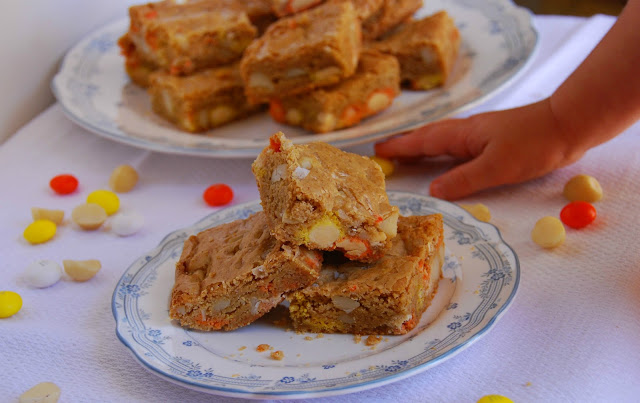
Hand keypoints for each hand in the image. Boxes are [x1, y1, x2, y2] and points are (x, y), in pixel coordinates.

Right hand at [374, 99, 586, 199]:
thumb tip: (432, 190)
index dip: (400, 147)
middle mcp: (467, 131)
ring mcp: (479, 133)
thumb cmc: (533, 144)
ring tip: (407, 153)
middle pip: (428, 135)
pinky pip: (455, 143)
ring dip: (421, 145)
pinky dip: (441, 148)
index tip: (378, 151)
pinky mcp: (492, 138)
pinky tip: (446, 156)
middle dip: (406, 143)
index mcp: (463, 134)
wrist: (568, 124)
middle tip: (384, 151)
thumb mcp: (497, 167)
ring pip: (442, 138)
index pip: (423, 141)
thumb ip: (464, 179)